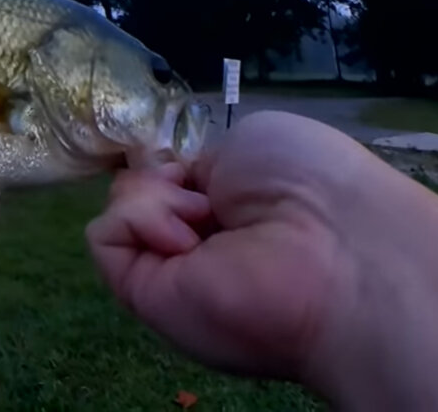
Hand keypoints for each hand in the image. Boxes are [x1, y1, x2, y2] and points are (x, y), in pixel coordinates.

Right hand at [86, 110, 437, 409]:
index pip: (171, 180)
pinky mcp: (140, 294)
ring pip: (120, 207)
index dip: (172, 164)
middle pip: (139, 190)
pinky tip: (185, 236)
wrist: (331, 246)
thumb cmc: (310, 183)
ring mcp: (167, 271)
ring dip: (156, 195)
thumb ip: (199, 163)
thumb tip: (173, 187)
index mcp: (231, 212)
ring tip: (205, 214)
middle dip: (162, 177)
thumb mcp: (250, 143)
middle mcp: (198, 245)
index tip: (191, 160)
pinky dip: (136, 219)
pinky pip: (105, 236)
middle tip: (204, 190)